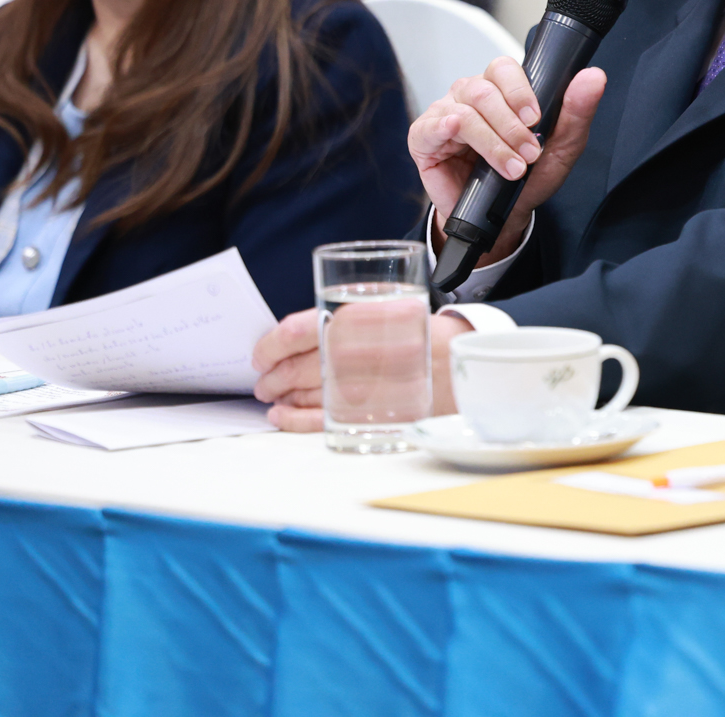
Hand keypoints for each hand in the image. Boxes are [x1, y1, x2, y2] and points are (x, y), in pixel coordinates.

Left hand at [253, 308, 473, 430]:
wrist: (464, 362)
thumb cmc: (422, 332)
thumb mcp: (388, 303)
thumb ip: (344, 312)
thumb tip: (293, 335)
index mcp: (357, 319)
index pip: (295, 332)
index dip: (268, 346)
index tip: (260, 354)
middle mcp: (355, 353)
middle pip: (294, 367)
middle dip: (271, 376)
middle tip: (264, 379)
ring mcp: (360, 387)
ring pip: (302, 394)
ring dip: (280, 396)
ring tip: (273, 396)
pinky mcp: (367, 414)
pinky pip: (319, 421)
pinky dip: (292, 420)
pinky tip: (281, 417)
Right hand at [408, 57, 606, 261]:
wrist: (501, 217)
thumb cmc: (526, 177)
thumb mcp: (560, 147)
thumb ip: (576, 111)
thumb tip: (594, 77)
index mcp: (500, 90)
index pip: (504, 69)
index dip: (520, 90)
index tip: (536, 118)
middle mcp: (470, 94)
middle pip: (485, 90)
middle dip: (511, 125)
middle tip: (529, 152)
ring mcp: (444, 112)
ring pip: (466, 110)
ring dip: (493, 141)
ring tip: (512, 168)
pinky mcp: (424, 136)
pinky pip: (434, 124)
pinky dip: (449, 129)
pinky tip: (460, 140)